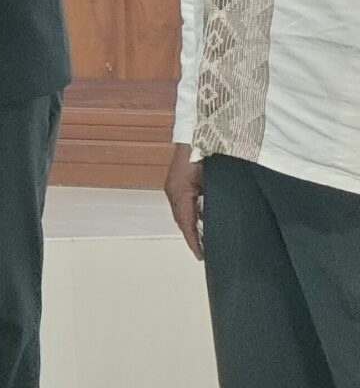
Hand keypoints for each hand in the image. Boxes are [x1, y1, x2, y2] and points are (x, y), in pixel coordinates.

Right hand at [165, 144, 205, 260]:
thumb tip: (214, 220)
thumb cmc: (208, 153)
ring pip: (182, 212)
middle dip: (191, 236)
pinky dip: (190, 214)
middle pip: (182, 220)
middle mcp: (173, 190)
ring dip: (191, 225)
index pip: (186, 223)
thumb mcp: (212, 181)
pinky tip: (201, 218)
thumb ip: (211, 201)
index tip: (201, 256)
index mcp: (180, 192)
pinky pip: (183, 203)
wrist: (200, 131)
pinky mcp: (178, 180)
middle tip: (203, 251)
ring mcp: (174, 184)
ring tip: (203, 239)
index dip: (194, 241)